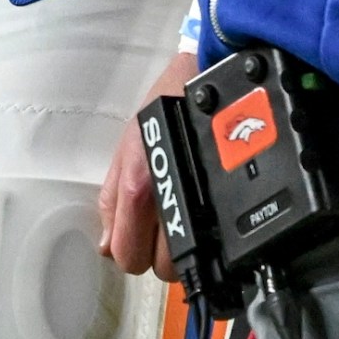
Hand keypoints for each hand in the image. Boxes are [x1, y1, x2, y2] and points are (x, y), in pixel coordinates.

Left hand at [97, 49, 198, 278]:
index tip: (143, 239)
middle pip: (161, 268)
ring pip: (191, 260)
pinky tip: (213, 218)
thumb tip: (106, 246)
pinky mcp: (232, 190)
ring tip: (192, 220)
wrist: (212, 70)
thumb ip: (113, 196)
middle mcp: (168, 196)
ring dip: (190, 248)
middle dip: (164, 254)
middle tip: (168, 228)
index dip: (134, 252)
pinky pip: (220, 241)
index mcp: (137, 186)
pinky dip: (215, 237)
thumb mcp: (130, 142)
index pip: (127, 256)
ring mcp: (202, 196)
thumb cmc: (167, 100)